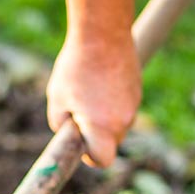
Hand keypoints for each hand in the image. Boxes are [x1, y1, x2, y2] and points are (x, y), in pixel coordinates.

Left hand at [46, 35, 140, 167]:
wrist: (103, 33)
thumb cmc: (76, 67)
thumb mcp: (57, 99)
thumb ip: (61, 125)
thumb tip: (69, 135)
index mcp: (102, 127)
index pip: (103, 160)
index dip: (90, 157)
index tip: (81, 144)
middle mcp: (123, 121)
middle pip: (111, 143)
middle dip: (95, 135)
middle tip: (78, 112)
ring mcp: (133, 106)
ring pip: (117, 125)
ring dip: (103, 117)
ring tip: (88, 91)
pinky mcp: (137, 91)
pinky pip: (123, 107)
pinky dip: (112, 102)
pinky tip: (100, 80)